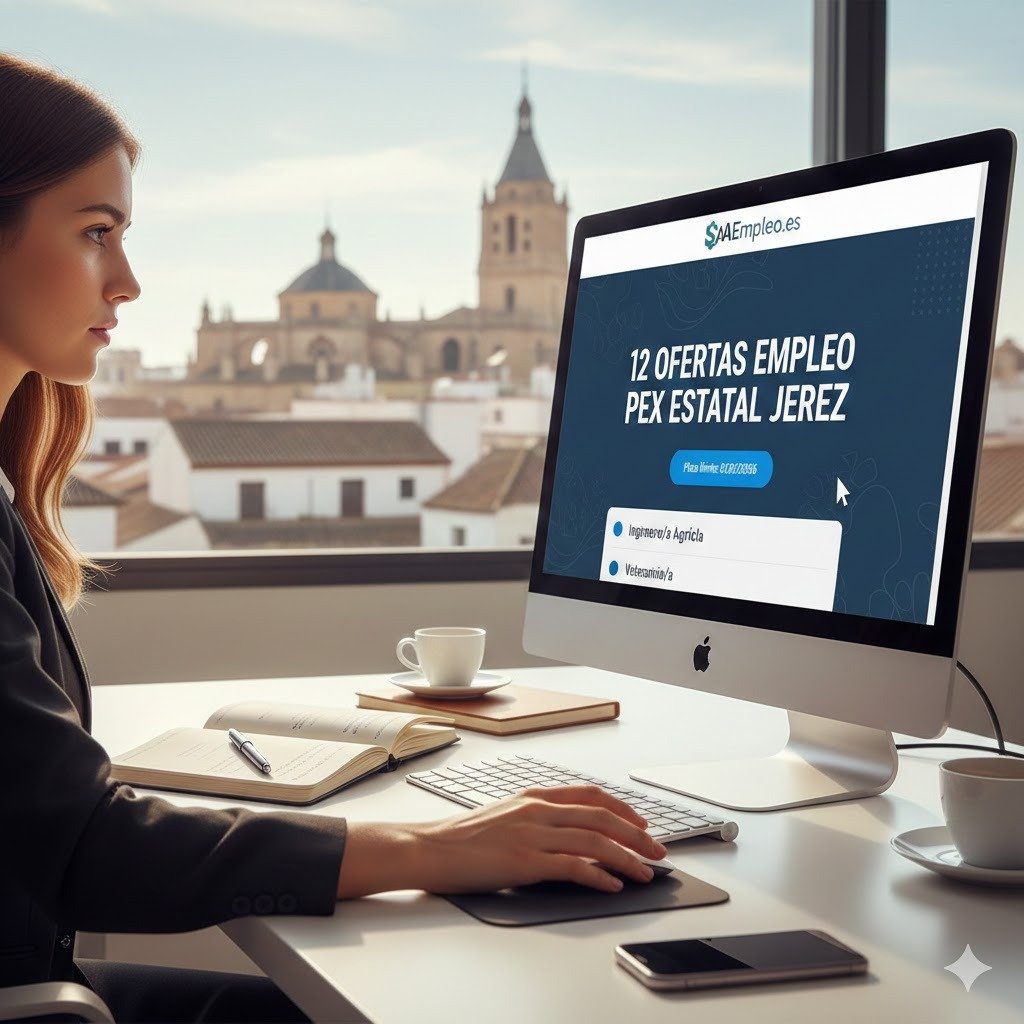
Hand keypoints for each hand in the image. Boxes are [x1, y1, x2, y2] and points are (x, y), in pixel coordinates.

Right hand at [336, 785, 668, 898]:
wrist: (428, 847)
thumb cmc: (460, 837)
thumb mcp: (503, 814)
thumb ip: (535, 818)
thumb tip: (566, 834)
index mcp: (532, 796)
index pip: (589, 795)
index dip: (621, 808)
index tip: (640, 822)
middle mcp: (537, 809)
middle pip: (601, 817)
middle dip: (636, 834)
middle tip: (657, 849)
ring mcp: (532, 834)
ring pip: (595, 841)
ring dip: (627, 857)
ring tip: (646, 871)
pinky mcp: (525, 861)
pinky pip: (574, 866)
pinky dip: (600, 876)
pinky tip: (614, 884)